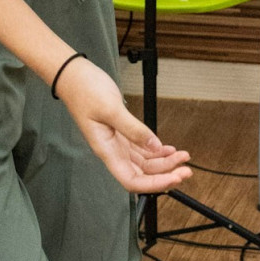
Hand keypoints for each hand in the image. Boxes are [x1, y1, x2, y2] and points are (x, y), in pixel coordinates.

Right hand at [55, 58, 191, 194]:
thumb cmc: (84, 91)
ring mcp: (117, 142)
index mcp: (106, 150)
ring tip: (183, 157)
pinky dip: (157, 150)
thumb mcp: (111, 109)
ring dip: (165, 163)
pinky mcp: (121, 132)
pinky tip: (169, 148)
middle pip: (142, 174)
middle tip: (186, 169)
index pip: (131, 181)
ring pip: (145, 162)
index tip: (174, 179)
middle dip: (166, 175)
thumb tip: (155, 146)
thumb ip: (134, 130)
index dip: (154, 184)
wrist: (73, 76)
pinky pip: (142, 149)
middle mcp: (113, 151)